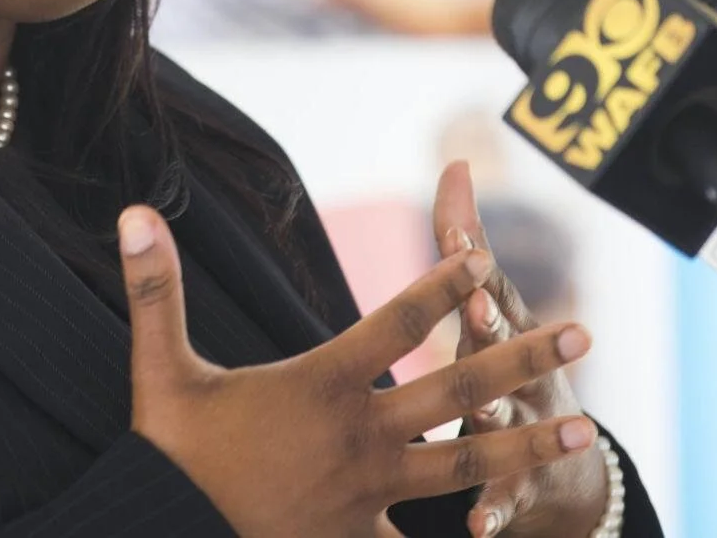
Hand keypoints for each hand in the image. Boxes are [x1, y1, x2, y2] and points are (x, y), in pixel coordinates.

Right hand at [118, 203, 597, 537]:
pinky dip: (466, 529)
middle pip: (456, 386)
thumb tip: (134, 211)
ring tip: (578, 428)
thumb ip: (156, 289)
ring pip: (463, 461)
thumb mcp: (160, 369)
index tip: (483, 256)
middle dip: (522, 356)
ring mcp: (368, 493)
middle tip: (582, 332)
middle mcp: (359, 436)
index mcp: (320, 385)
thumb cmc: (171, 455)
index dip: (440, 286)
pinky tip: (505, 528)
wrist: (172, 533)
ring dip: (522, 441)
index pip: (395, 323)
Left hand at [434, 161, 608, 537]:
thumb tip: (455, 161)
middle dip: (494, 323)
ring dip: (502, 417)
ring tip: (489, 415)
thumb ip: (466, 237)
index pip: (485, 289)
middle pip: (505, 347)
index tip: (448, 229)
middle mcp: (518, 375)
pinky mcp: (517, 485)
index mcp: (498, 331)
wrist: (565, 464)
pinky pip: (502, 500)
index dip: (466, 258)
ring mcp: (523, 429)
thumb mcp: (490, 303)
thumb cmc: (509, 362)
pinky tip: (476, 527)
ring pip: (509, 422)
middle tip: (478, 306)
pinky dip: (492, 511)